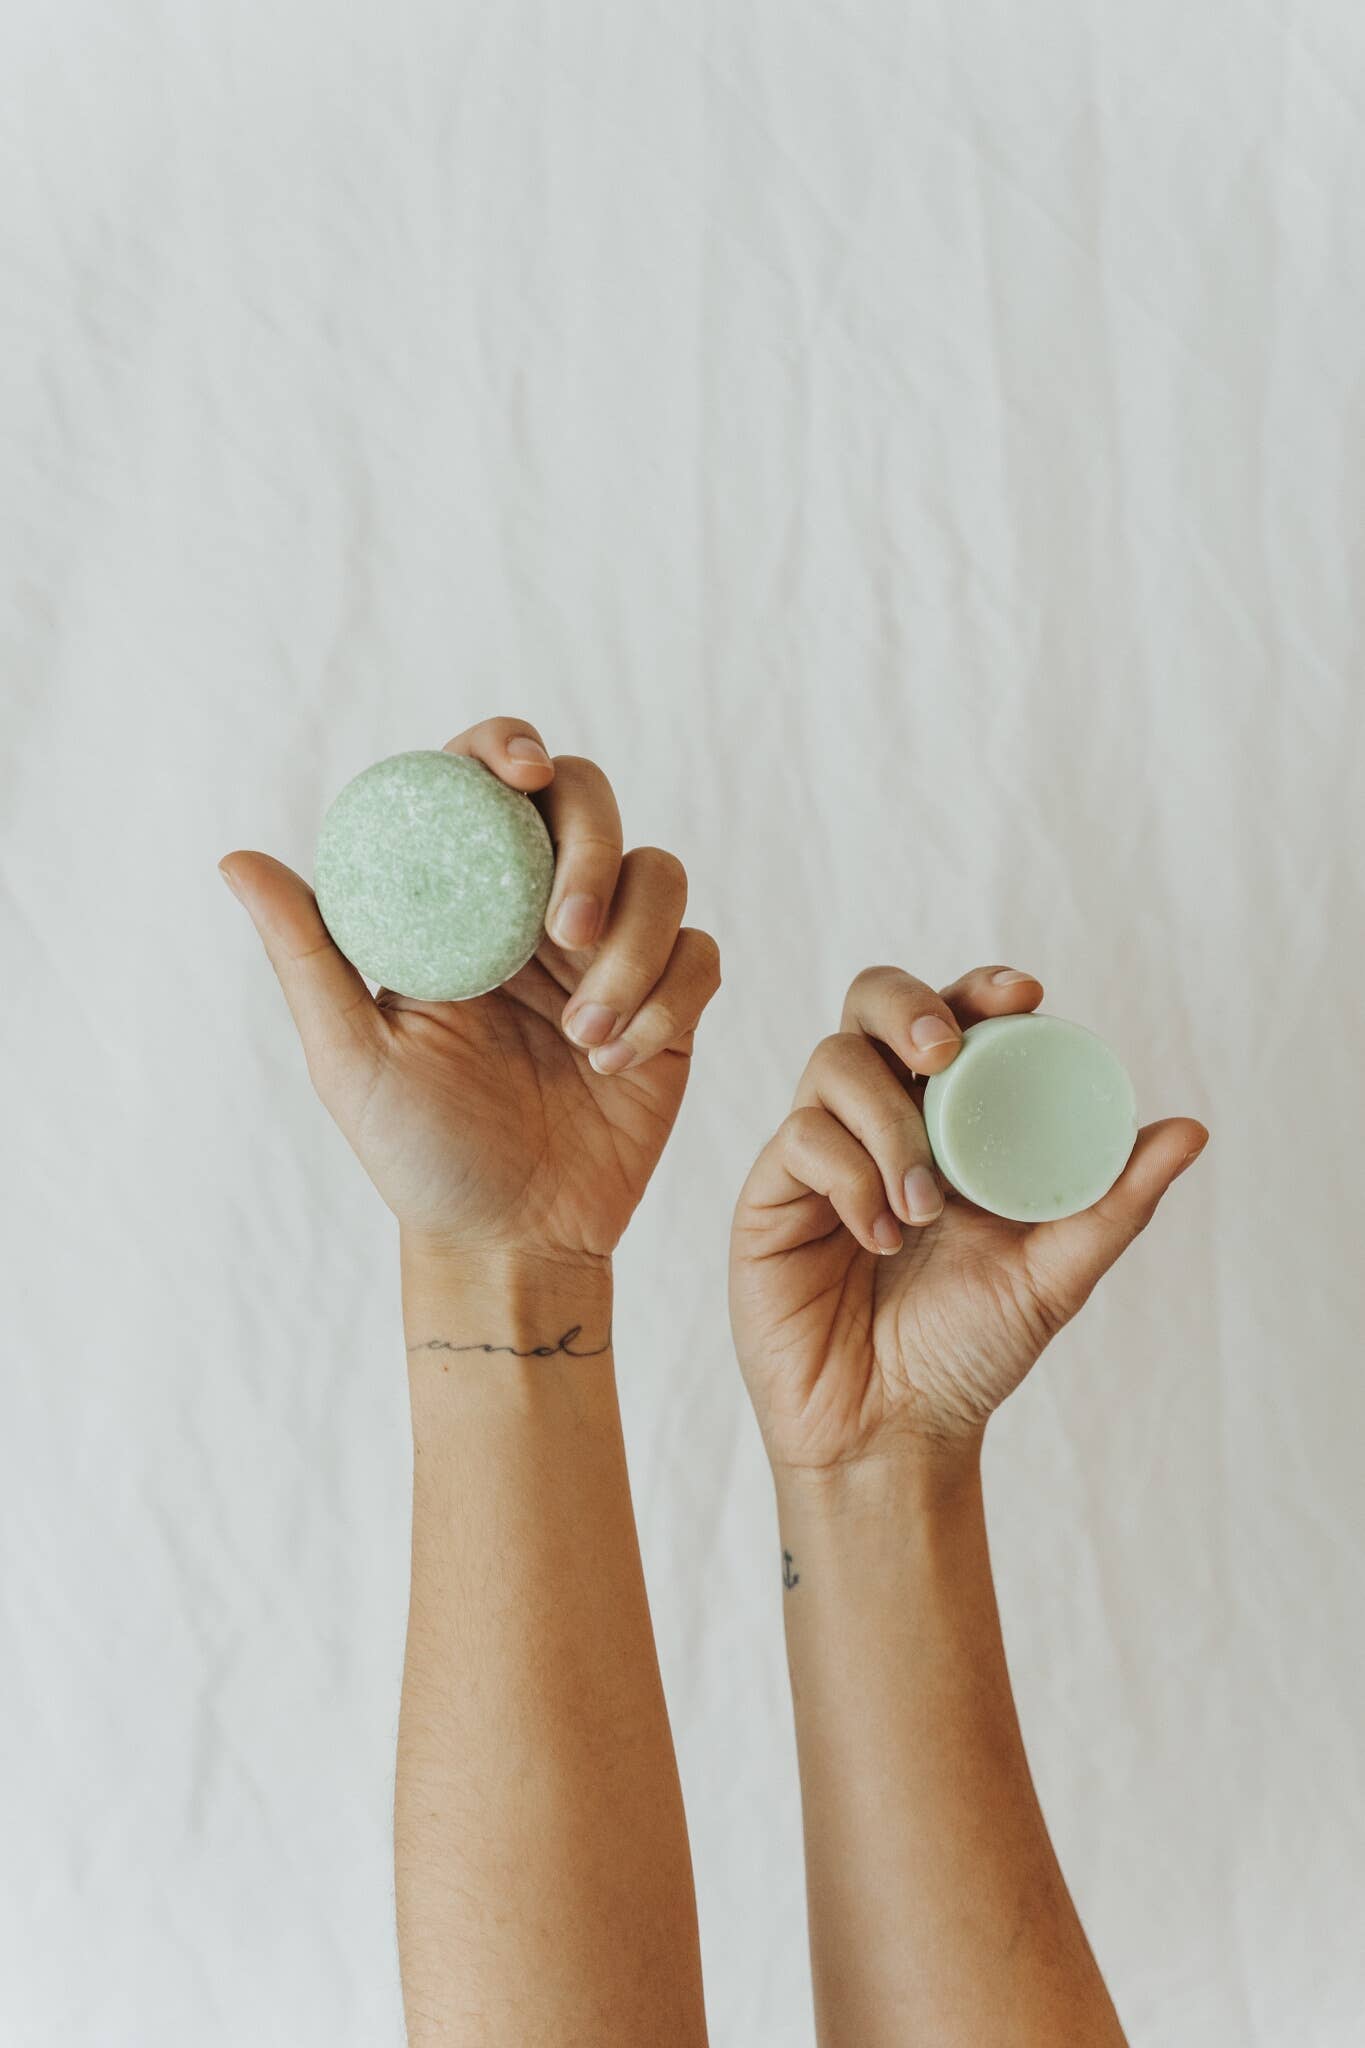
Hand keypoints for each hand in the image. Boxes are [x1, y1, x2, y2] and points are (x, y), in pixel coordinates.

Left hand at [219, 717, 720, 1268]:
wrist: (509, 1242)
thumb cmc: (417, 1151)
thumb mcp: (350, 1054)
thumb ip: (308, 953)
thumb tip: (240, 859)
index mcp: (460, 902)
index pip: (486, 786)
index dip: (509, 749)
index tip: (518, 773)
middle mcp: (537, 912)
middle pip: (592, 805)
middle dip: (591, 849)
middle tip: (562, 932)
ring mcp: (611, 954)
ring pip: (660, 877)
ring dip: (632, 948)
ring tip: (584, 1036)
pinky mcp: (672, 1004)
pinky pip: (700, 955)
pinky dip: (667, 998)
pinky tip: (616, 1061)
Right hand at [729, 963, 1207, 1474]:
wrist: (891, 1432)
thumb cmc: (969, 1352)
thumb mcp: (1055, 1274)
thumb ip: (1113, 1203)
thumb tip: (1190, 1129)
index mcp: (952, 1122)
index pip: (958, 1021)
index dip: (982, 990)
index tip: (1025, 995)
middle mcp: (881, 1120)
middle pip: (871, 1002)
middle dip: (908, 1004)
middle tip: (944, 1052)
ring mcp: (821, 1151)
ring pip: (833, 1062)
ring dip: (888, 1122)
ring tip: (924, 1206)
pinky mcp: (771, 1191)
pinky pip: (802, 1137)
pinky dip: (850, 1177)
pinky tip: (879, 1238)